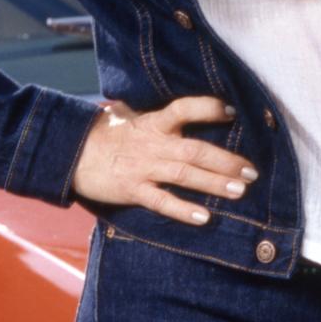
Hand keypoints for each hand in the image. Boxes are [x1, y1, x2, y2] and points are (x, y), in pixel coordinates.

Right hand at [70, 95, 256, 223]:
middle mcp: (153, 144)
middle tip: (251, 172)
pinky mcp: (133, 190)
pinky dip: (182, 210)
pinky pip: (161, 201)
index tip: (231, 112)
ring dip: (214, 183)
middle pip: (195, 149)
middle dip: (226, 160)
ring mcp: (144, 168)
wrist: (69, 154)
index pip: (184, 109)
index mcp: (153, 123)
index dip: (208, 109)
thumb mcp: (126, 116)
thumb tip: (167, 104)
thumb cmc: (102, 135)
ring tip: (240, 191)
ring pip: (185, 175)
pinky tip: (203, 217)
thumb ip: (149, 113)